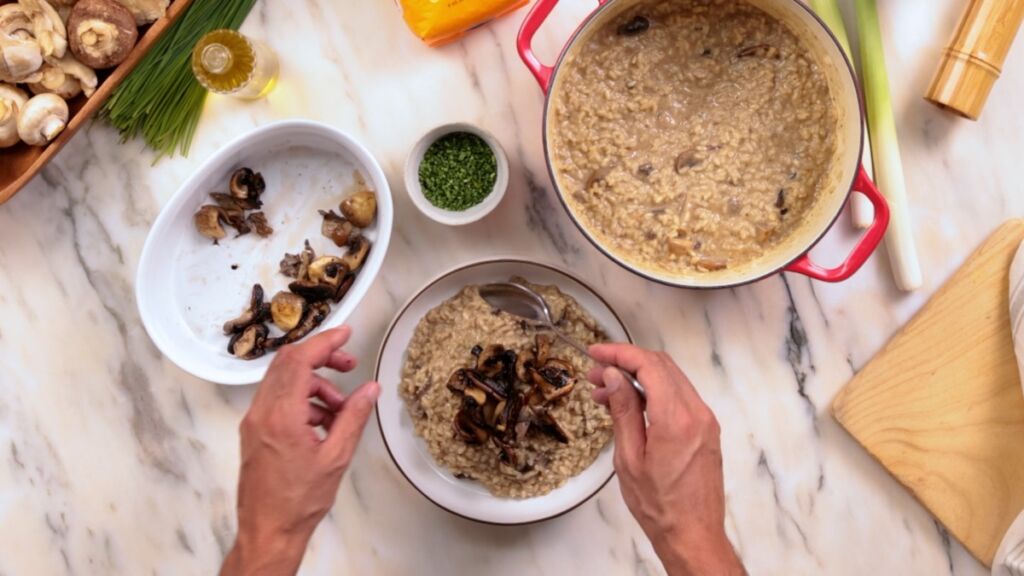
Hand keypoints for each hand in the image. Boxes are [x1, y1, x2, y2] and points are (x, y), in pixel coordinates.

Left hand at [221, 327, 379, 575]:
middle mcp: (261, 413)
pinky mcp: (254, 431)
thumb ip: (354, 417)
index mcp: (281, 416)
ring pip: (283, 381)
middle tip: (348, 364)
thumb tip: (370, 389)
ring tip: (340, 408)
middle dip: (321, 358)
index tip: (345, 334)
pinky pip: (278, 400)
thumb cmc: (298, 502)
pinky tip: (323, 422)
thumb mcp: (336, 457)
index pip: (300, 360)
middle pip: (288, 363)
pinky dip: (303, 400)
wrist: (268, 530)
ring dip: (314, 384)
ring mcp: (254, 421)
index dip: (325, 342)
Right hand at [588, 344, 743, 575]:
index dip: (619, 353)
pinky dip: (654, 392)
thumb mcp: (629, 458)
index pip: (649, 365)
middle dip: (627, 362)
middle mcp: (697, 413)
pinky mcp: (707, 429)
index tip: (595, 352)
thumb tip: (613, 376)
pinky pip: (679, 396)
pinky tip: (630, 405)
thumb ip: (623, 411)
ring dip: (639, 377)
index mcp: (676, 419)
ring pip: (671, 379)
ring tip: (605, 393)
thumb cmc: (659, 505)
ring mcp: (706, 420)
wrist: (693, 534)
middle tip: (595, 373)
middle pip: (662, 366)